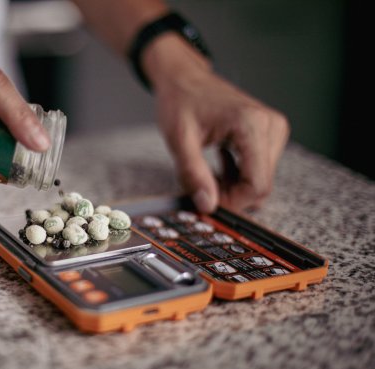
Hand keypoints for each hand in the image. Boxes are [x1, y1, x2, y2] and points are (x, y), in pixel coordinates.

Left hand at [143, 33, 288, 212]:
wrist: (184, 78)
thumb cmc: (180, 101)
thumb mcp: (179, 140)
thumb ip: (193, 175)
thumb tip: (208, 206)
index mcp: (251, 125)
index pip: (257, 184)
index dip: (234, 202)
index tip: (209, 203)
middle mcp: (271, 126)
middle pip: (261, 184)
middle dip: (232, 195)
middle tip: (203, 188)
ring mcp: (274, 128)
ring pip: (261, 179)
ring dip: (234, 185)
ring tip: (208, 173)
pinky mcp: (269, 132)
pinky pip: (260, 168)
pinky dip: (238, 174)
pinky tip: (219, 164)